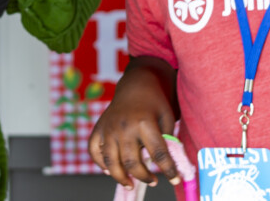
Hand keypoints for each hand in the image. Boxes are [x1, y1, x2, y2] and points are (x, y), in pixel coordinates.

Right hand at [89, 57, 179, 189]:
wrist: (135, 85)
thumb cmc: (154, 103)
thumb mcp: (167, 117)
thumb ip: (167, 139)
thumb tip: (165, 164)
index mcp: (144, 122)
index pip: (158, 153)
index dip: (169, 170)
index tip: (175, 179)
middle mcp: (124, 126)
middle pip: (132, 163)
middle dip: (144, 177)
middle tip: (153, 181)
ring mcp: (109, 128)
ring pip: (111, 162)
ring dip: (121, 178)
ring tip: (131, 184)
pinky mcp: (98, 129)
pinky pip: (94, 152)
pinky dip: (100, 164)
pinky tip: (111, 170)